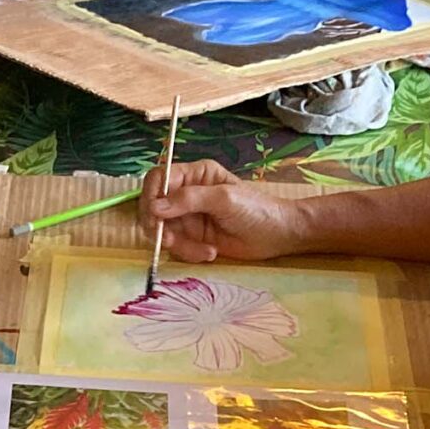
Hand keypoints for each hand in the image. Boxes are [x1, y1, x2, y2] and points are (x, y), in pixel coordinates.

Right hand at [139, 159, 310, 263]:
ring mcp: (187, 217)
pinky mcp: (191, 238)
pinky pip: (175, 247)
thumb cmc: (256, 209)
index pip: (158, 177)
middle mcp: (185, 194)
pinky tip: (210, 252)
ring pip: (162, 231)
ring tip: (204, 250)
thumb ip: (189, 199)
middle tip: (170, 241)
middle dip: (159, 226)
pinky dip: (188, 253)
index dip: (151, 195)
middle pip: (153, 206)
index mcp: (194, 175)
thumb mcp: (224, 198)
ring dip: (179, 245)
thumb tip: (154, 206)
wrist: (278, 236)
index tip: (154, 215)